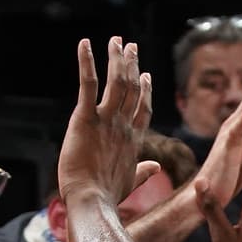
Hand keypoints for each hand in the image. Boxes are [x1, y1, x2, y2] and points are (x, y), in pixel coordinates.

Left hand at [59, 36, 152, 206]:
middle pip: (131, 88)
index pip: (142, 109)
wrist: (92, 201)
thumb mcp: (130, 182)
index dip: (145, 90)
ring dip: (117, 59)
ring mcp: (106, 120)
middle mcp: (123, 125)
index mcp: (132, 140)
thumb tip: (156, 167)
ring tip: (116, 41)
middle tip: (131, 46)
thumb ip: (144, 171)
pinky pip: (88, 84)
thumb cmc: (108, 196)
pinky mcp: (85, 118)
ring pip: (116, 82)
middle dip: (131, 65)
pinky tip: (85, 44)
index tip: (145, 75)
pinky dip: (87, 62)